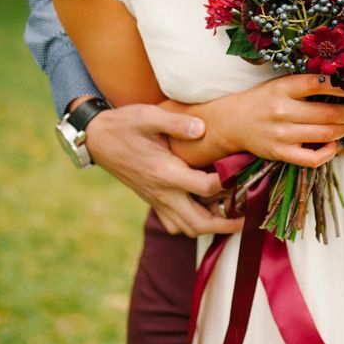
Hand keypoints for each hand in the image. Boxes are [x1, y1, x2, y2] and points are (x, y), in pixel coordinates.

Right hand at [84, 103, 243, 236]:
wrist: (97, 138)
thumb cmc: (125, 124)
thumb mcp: (148, 116)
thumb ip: (176, 123)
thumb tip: (202, 128)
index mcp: (165, 173)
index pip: (205, 187)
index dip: (228, 184)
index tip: (245, 174)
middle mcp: (162, 192)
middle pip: (198, 222)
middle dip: (225, 224)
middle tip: (246, 218)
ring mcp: (156, 199)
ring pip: (186, 228)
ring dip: (210, 228)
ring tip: (231, 218)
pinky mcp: (152, 200)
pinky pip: (174, 223)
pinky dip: (191, 225)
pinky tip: (204, 213)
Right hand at [165, 74, 343, 169]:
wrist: (232, 121)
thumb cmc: (262, 100)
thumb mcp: (280, 84)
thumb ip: (306, 84)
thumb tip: (341, 83)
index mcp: (283, 88)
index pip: (319, 83)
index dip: (342, 87)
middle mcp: (282, 110)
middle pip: (327, 113)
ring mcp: (281, 134)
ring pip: (324, 135)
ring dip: (343, 130)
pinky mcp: (280, 153)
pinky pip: (312, 158)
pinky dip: (329, 153)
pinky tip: (333, 145)